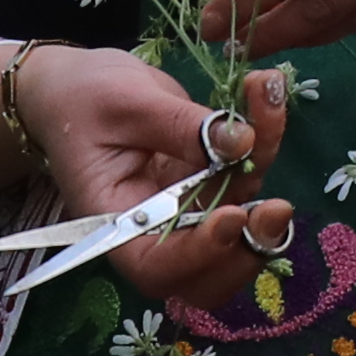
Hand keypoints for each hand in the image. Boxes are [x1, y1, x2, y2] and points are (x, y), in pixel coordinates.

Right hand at [0, 43, 295, 289]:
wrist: (77, 83)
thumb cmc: (82, 98)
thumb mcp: (124, 105)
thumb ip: (180, 126)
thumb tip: (242, 141)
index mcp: (117, 226)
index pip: (158, 266)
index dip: (200, 254)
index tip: (232, 217)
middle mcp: (159, 231)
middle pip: (212, 272)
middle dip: (251, 246)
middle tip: (277, 208)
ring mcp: (191, 210)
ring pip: (244, 222)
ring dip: (266, 169)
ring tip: (269, 103)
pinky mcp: (214, 184)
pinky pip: (250, 176)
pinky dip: (266, 139)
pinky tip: (267, 96)